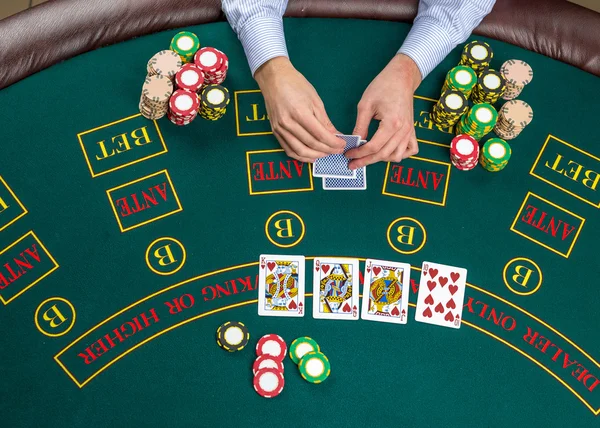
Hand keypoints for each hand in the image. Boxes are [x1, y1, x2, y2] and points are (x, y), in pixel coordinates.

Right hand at [255, 57, 344, 162]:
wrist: (274, 78)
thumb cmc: (296, 85)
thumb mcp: (315, 100)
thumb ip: (324, 120)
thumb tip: (335, 135)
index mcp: (300, 113)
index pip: (320, 135)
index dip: (333, 143)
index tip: (342, 144)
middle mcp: (288, 123)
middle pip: (311, 144)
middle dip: (328, 150)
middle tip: (337, 150)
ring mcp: (280, 129)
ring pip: (300, 151)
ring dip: (315, 156)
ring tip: (326, 154)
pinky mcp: (275, 132)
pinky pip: (289, 150)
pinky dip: (301, 156)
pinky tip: (311, 156)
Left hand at [346, 54, 421, 168]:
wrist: (402, 77)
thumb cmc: (383, 86)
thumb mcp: (365, 105)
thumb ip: (360, 126)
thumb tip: (354, 142)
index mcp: (392, 123)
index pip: (373, 147)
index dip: (359, 153)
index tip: (348, 155)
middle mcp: (403, 130)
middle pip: (383, 154)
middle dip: (366, 160)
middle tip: (352, 163)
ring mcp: (410, 131)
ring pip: (397, 156)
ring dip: (381, 159)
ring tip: (367, 157)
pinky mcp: (412, 130)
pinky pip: (410, 150)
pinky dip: (399, 154)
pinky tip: (387, 152)